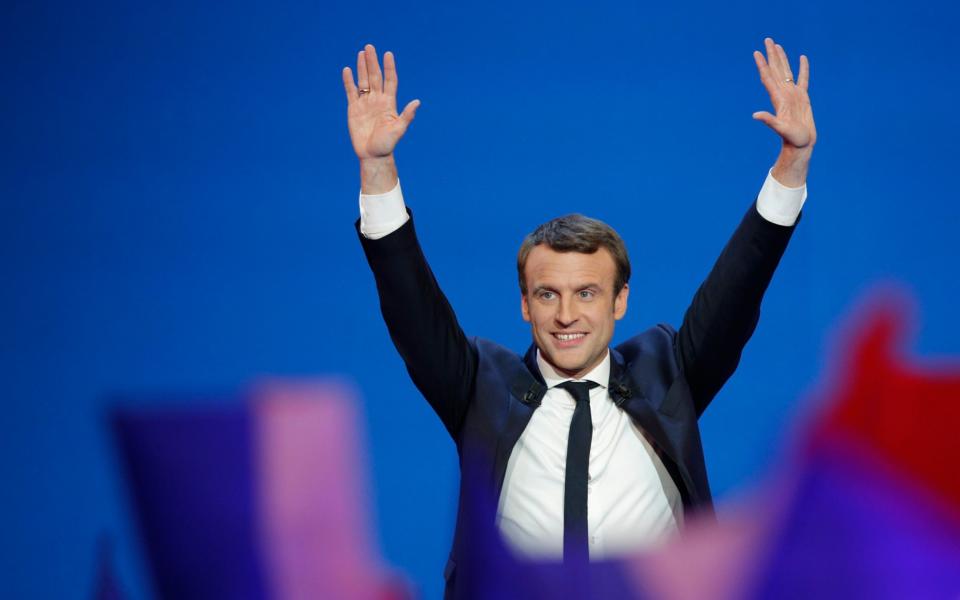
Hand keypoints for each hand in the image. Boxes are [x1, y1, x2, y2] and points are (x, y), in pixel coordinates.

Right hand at [342, 44, 419, 161]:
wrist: (372, 156)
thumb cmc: (387, 145)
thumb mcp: (399, 130)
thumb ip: (407, 115)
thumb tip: (417, 102)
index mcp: (389, 103)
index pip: (389, 81)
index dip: (389, 67)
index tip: (388, 54)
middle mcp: (377, 100)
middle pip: (375, 77)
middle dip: (372, 62)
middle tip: (370, 47)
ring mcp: (365, 103)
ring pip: (363, 81)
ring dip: (362, 67)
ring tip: (361, 53)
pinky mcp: (354, 109)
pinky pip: (351, 92)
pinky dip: (348, 81)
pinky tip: (347, 70)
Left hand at [752, 38, 815, 151]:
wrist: (801, 145)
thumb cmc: (792, 139)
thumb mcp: (780, 129)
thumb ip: (769, 121)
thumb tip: (755, 115)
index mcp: (778, 98)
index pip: (768, 77)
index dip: (762, 65)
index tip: (757, 52)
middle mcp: (783, 94)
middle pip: (776, 70)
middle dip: (771, 55)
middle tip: (767, 40)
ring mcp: (793, 94)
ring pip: (787, 71)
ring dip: (782, 59)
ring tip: (778, 45)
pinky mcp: (803, 97)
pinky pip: (803, 79)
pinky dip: (803, 68)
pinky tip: (802, 58)